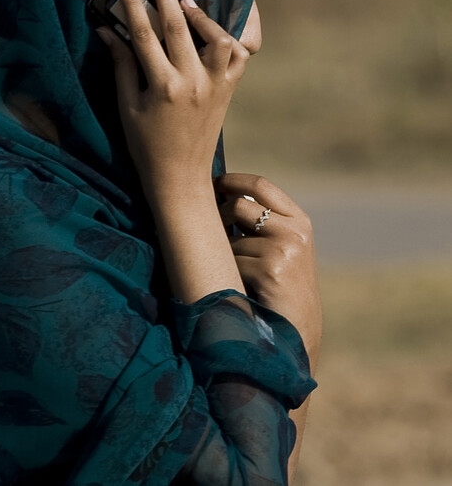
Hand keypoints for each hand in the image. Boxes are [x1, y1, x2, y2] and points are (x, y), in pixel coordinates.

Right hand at [98, 0, 251, 206]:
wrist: (180, 177)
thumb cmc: (145, 146)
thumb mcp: (126, 107)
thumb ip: (122, 66)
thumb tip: (109, 31)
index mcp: (162, 87)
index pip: (144, 34)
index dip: (133, 3)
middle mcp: (192, 82)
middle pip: (178, 25)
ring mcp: (215, 85)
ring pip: (215, 36)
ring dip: (198, 13)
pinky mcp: (228, 89)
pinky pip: (235, 54)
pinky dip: (223, 35)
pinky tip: (207, 25)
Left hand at [215, 173, 322, 364]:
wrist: (298, 330)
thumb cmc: (280, 289)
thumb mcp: (281, 249)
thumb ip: (261, 224)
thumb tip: (219, 195)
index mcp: (299, 221)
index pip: (261, 185)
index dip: (232, 180)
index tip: (212, 182)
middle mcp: (295, 231)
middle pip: (239, 204)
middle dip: (218, 216)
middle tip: (211, 231)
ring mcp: (284, 250)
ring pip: (229, 238)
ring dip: (224, 256)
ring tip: (236, 274)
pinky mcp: (270, 270)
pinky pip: (230, 262)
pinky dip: (227, 275)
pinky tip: (242, 288)